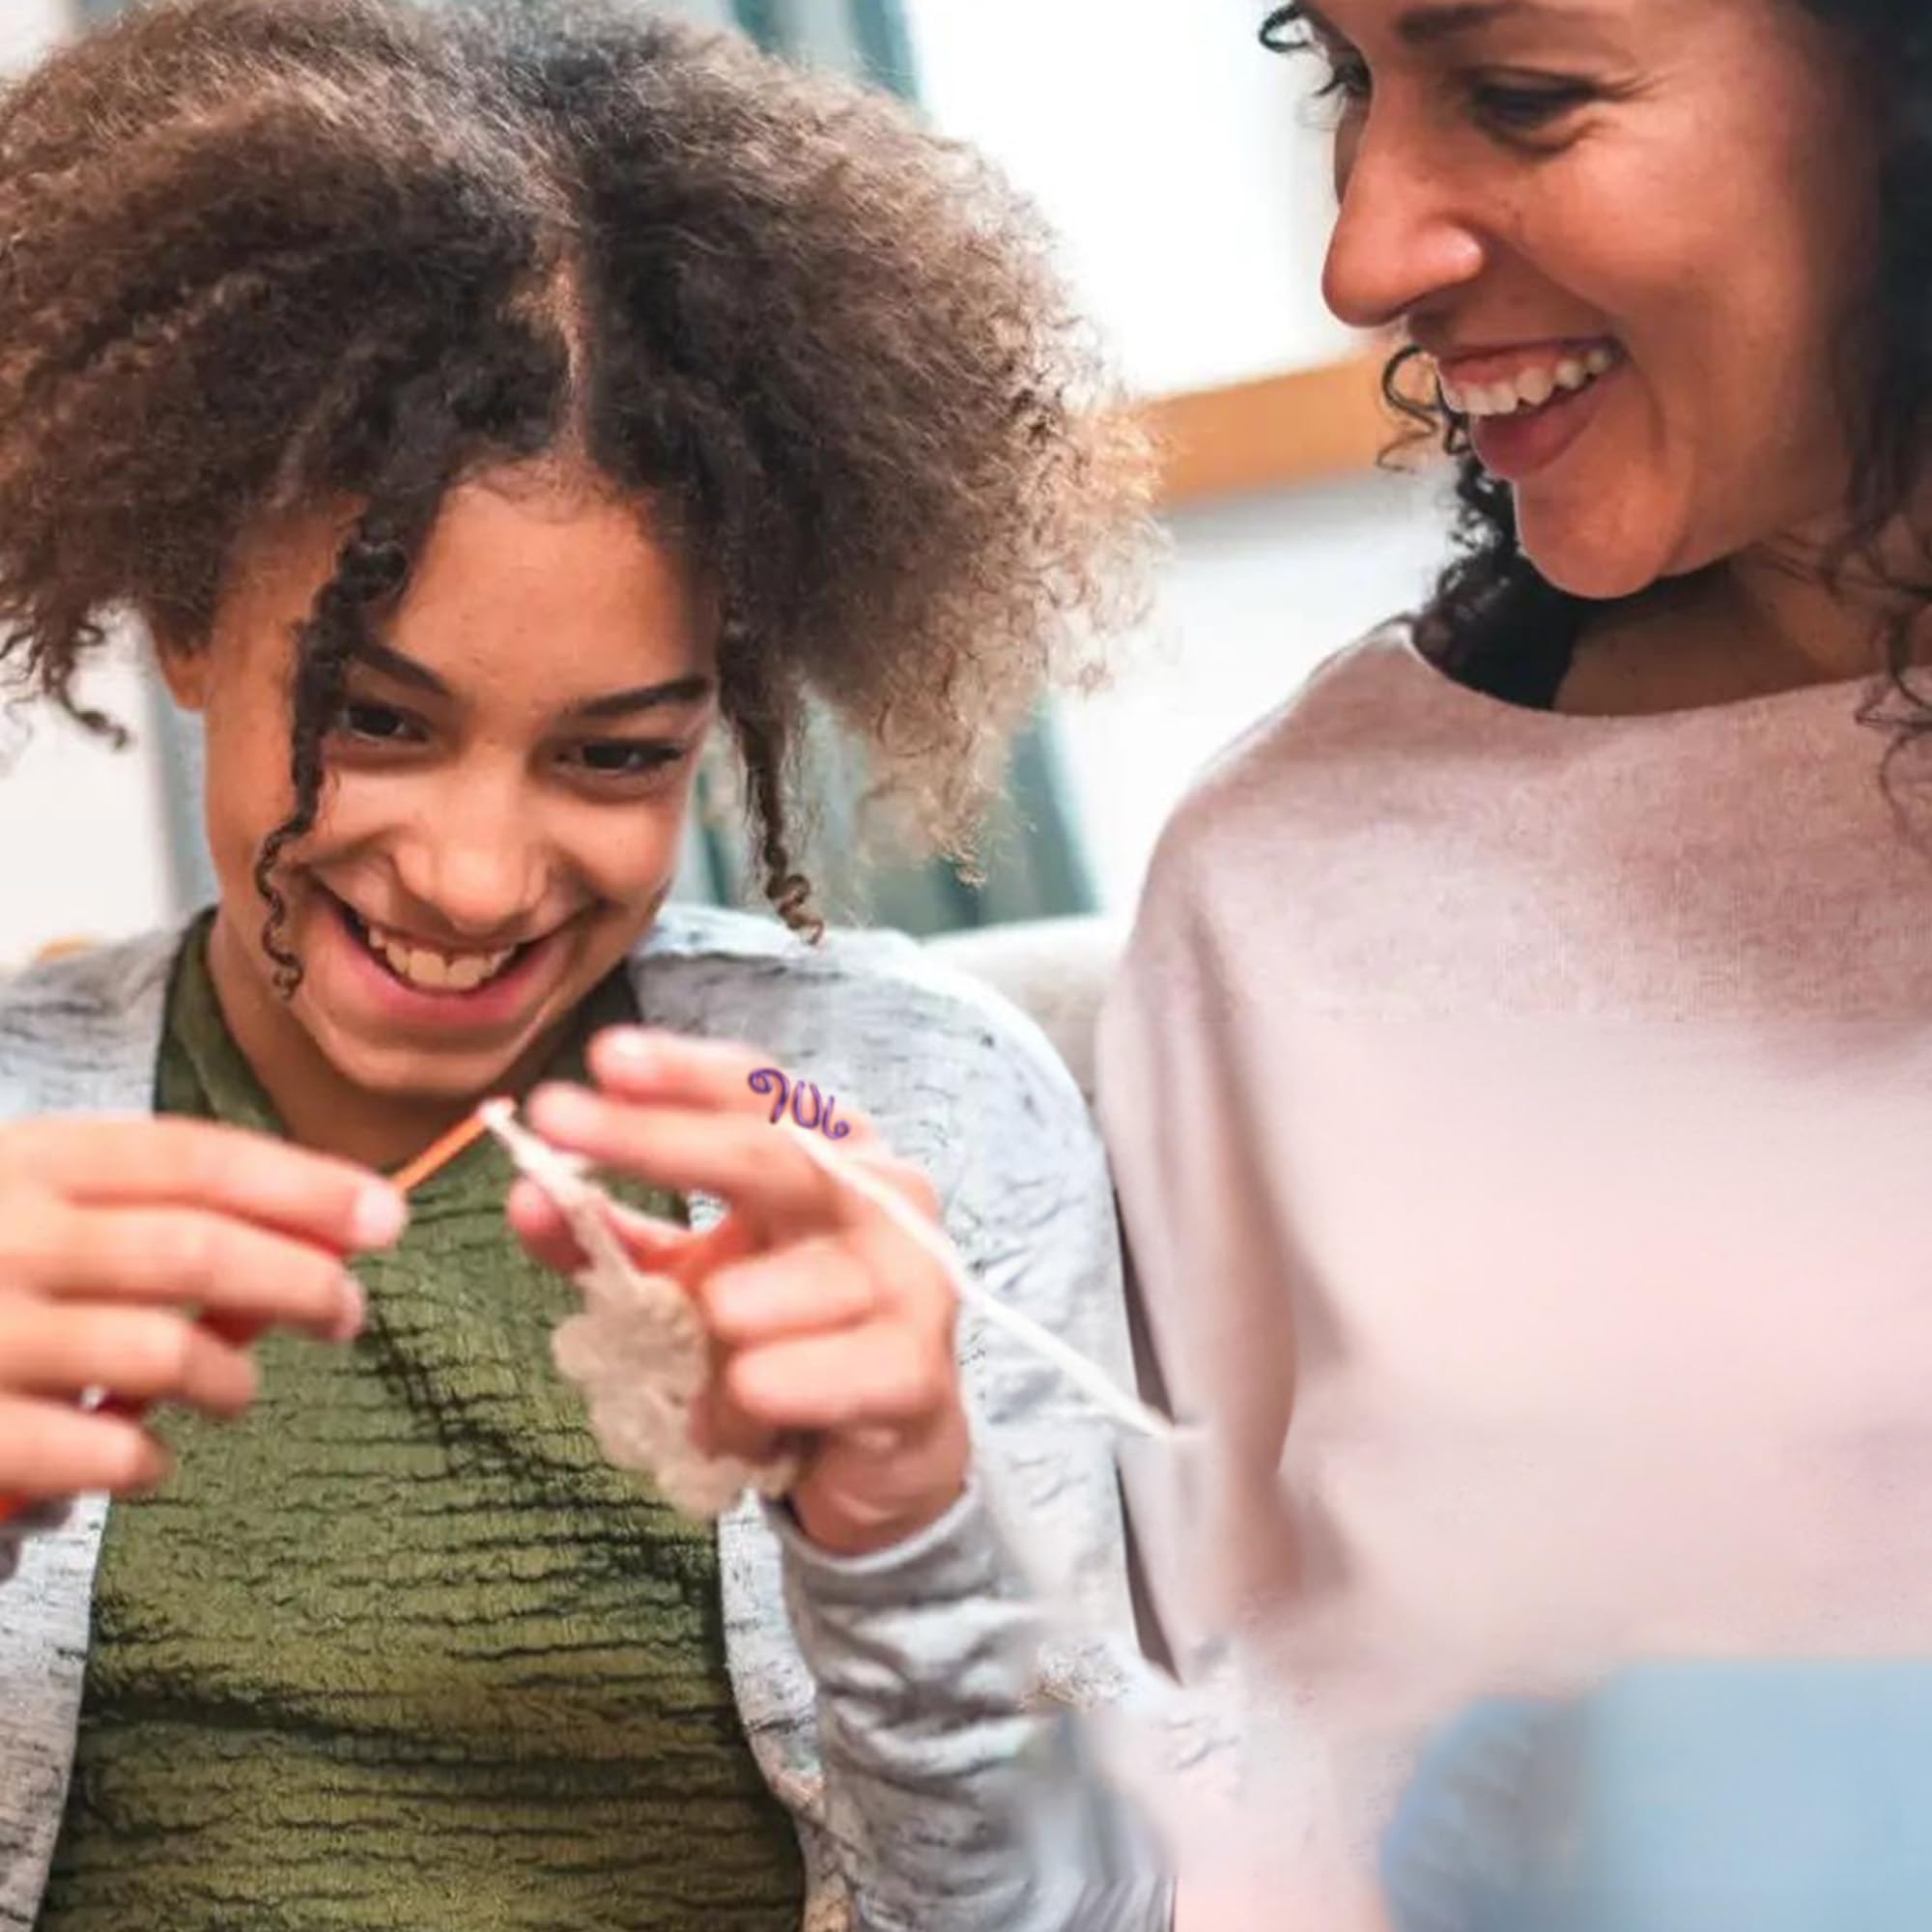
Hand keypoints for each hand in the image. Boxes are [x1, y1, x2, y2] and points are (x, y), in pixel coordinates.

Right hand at [0, 1117, 404, 1501]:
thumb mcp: (31, 1208)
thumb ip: (143, 1217)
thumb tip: (309, 1243)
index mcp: (29, 1161)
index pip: (194, 1159)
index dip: (303, 1185)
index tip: (388, 1217)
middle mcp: (4, 1232)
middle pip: (196, 1250)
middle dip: (299, 1282)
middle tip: (349, 1313)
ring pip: (161, 1351)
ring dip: (228, 1380)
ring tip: (237, 1395)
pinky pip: (95, 1448)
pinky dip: (142, 1459)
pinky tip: (146, 1460)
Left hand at [509, 1029, 969, 1557]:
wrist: (880, 1458)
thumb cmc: (784, 1340)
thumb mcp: (686, 1279)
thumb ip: (610, 1237)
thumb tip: (525, 1194)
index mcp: (832, 1158)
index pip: (761, 1095)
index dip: (685, 1072)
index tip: (604, 1056)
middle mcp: (883, 1199)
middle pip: (771, 1155)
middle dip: (658, 1140)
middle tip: (559, 1120)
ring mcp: (913, 1280)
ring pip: (765, 1293)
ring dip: (707, 1343)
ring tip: (706, 1382)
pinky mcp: (917, 1370)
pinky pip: (795, 1376)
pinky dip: (751, 1400)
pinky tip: (749, 1413)